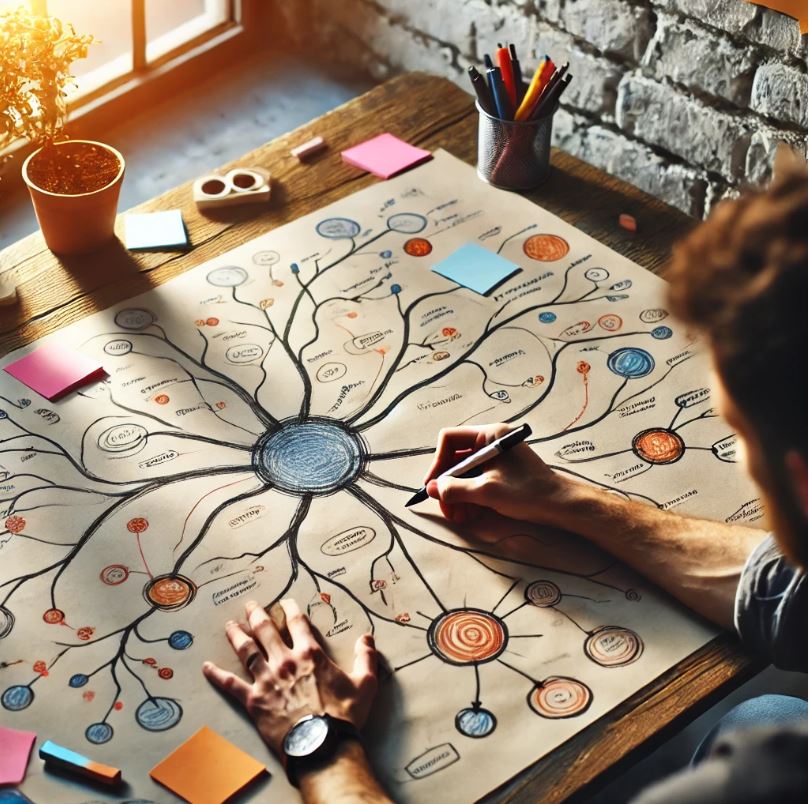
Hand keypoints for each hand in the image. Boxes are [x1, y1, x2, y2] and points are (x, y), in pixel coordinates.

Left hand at [202, 598, 376, 756]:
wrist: (322, 745)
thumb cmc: (343, 715)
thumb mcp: (365, 683)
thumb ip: (366, 657)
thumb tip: (367, 638)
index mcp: (310, 654)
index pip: (297, 623)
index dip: (291, 609)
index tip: (285, 602)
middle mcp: (285, 661)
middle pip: (266, 631)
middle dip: (257, 615)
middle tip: (250, 605)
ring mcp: (267, 680)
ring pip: (246, 651)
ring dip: (236, 636)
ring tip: (229, 625)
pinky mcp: (253, 700)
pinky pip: (231, 685)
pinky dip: (217, 675)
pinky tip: (206, 667)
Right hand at [423, 423, 579, 526]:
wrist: (560, 505)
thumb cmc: (527, 492)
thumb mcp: (486, 491)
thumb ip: (455, 488)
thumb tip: (431, 488)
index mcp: (490, 435)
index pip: (450, 440)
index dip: (438, 462)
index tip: (433, 486)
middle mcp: (491, 442)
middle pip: (455, 458)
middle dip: (448, 484)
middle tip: (446, 507)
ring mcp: (496, 457)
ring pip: (464, 473)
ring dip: (457, 494)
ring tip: (459, 516)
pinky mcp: (501, 472)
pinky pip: (476, 480)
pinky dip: (469, 496)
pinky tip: (469, 514)